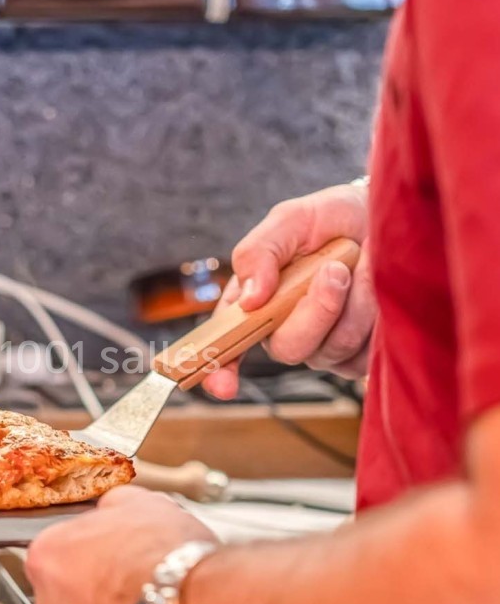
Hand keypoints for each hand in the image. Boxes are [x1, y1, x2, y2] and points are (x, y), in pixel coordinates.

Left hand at [25, 486, 215, 603]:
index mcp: (47, 558)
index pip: (60, 547)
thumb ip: (114, 507)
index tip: (116, 547)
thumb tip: (114, 508)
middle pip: (69, 592)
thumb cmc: (165, 560)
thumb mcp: (141, 504)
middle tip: (137, 575)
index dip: (94, 545)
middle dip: (99, 586)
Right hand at [205, 184, 375, 398]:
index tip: (224, 386)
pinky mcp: (361, 356)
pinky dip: (377, 307)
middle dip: (317, 310)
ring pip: (335, 346)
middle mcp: (286, 333)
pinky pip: (368, 349)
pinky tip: (376, 279)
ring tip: (363, 258)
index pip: (228, 344)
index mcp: (255, 305)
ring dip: (355, 298)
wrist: (382, 217)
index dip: (221, 370)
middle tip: (335, 268)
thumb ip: (260, 252)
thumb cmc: (330, 219)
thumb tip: (249, 300)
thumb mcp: (289, 220)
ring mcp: (325, 348)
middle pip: (290, 349)